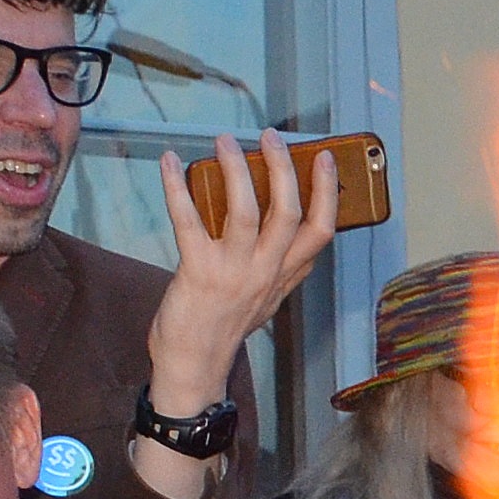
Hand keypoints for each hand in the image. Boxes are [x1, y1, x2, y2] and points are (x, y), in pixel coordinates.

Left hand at [145, 135, 341, 424]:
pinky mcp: (198, 272)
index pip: (320, 231)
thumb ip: (276, 262)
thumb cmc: (225, 325)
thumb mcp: (265, 295)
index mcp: (284, 274)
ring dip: (236, 170)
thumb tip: (273, 216)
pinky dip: (178, 188)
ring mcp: (233, 272)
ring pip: (244, 212)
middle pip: (287, 213)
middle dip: (283, 169)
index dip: (327, 191)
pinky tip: (171, 163)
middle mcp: (265, 272)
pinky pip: (189, 221)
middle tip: (270, 136)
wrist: (194, 362)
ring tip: (226, 141)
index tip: (324, 157)